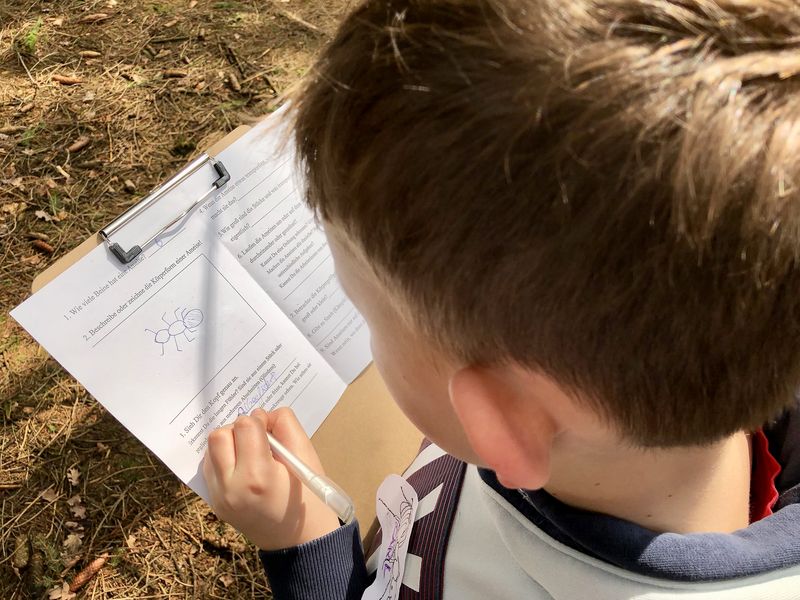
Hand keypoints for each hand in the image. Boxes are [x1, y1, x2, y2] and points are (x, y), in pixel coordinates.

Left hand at [203, 407, 340, 549]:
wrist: (301, 543)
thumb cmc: (309, 499)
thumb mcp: (306, 457)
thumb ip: (286, 426)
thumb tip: (264, 414)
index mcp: (257, 476)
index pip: (244, 426)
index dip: (260, 421)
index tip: (271, 430)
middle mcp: (231, 488)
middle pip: (219, 436)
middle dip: (239, 430)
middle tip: (258, 439)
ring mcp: (219, 498)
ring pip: (210, 450)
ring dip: (228, 443)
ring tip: (249, 452)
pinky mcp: (215, 504)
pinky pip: (210, 468)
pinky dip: (224, 459)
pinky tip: (242, 466)